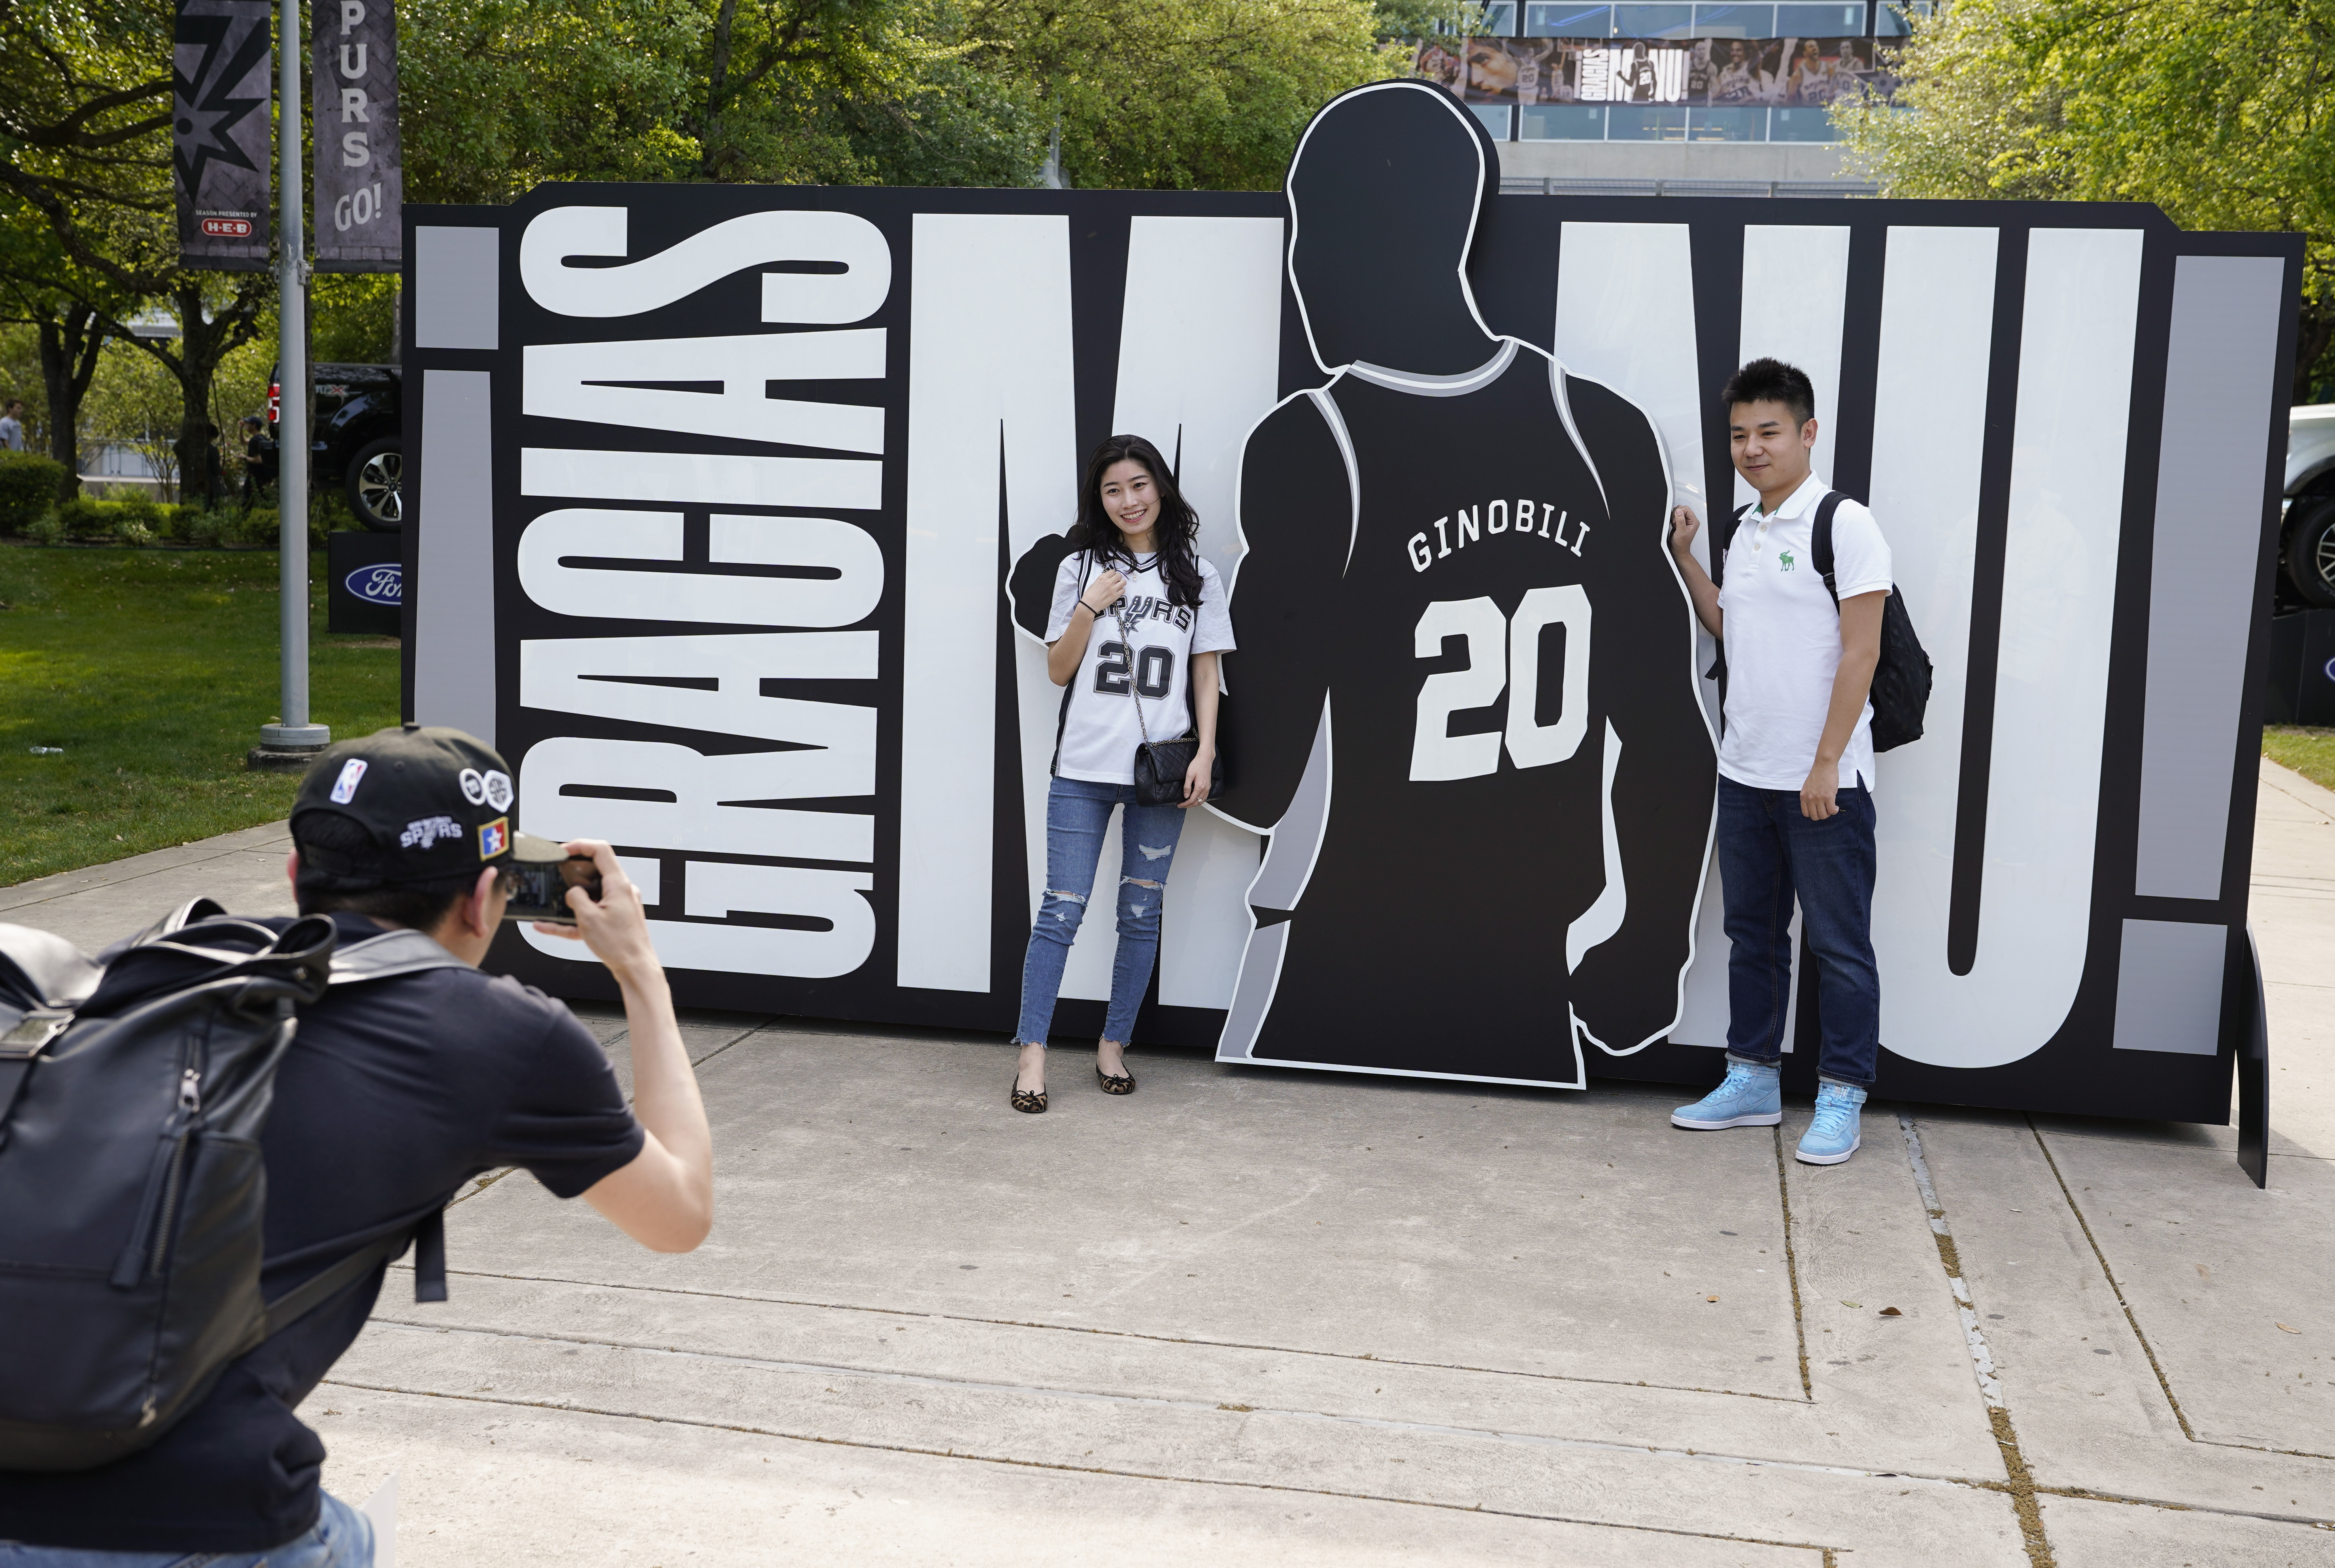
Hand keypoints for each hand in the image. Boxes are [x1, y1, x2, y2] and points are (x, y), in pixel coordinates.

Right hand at [532, 839, 662, 987]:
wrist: (636, 968)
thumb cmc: (620, 946)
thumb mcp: (588, 918)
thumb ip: (576, 898)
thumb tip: (572, 892)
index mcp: (618, 885)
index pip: (601, 851)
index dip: (580, 845)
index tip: (564, 851)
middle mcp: (622, 891)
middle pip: (595, 870)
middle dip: (573, 872)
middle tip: (557, 874)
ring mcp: (620, 905)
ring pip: (591, 894)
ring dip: (571, 898)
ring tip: (552, 903)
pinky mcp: (616, 918)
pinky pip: (591, 912)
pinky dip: (573, 918)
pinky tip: (549, 925)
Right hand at [1081, 569, 1127, 615]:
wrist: (1090, 605)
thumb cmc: (1090, 596)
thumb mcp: (1094, 583)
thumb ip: (1102, 580)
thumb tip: (1107, 579)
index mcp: (1102, 578)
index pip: (1112, 571)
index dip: (1113, 574)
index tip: (1113, 576)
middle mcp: (1108, 582)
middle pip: (1119, 575)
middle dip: (1118, 578)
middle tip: (1116, 580)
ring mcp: (1113, 589)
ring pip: (1123, 582)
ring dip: (1121, 583)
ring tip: (1118, 586)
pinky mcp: (1115, 596)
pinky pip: (1123, 590)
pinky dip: (1121, 590)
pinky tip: (1118, 591)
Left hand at [1180, 747, 1213, 808]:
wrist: (1205, 759)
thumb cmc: (1197, 764)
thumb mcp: (1189, 775)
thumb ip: (1187, 786)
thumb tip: (1185, 795)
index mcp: (1200, 786)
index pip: (1192, 800)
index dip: (1185, 804)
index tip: (1180, 804)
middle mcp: (1205, 788)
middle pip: (1197, 802)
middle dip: (1189, 805)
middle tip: (1182, 805)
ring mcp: (1208, 787)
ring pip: (1202, 801)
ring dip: (1194, 804)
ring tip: (1187, 803)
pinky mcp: (1208, 786)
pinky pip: (1205, 797)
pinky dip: (1199, 800)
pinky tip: (1195, 799)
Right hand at [1669, 504, 1701, 556]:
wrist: (1678, 550)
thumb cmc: (1681, 544)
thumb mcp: (1681, 532)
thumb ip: (1680, 520)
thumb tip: (1678, 511)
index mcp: (1694, 521)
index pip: (1686, 509)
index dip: (1679, 513)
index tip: (1677, 521)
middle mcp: (1690, 520)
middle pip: (1682, 509)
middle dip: (1676, 515)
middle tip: (1676, 524)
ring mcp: (1685, 521)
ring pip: (1677, 512)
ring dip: (1674, 518)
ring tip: (1675, 526)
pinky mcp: (1679, 522)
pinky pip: (1674, 516)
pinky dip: (1672, 520)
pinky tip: (1674, 526)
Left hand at [1800, 764, 1838, 820]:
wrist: (1824, 765)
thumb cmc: (1818, 774)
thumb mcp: (1808, 787)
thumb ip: (1809, 797)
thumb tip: (1815, 807)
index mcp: (1803, 796)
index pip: (1806, 814)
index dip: (1813, 814)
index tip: (1819, 810)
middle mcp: (1810, 798)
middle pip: (1815, 817)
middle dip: (1822, 815)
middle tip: (1826, 809)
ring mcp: (1818, 798)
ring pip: (1823, 815)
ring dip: (1829, 813)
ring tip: (1831, 807)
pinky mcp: (1828, 796)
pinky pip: (1831, 810)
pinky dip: (1834, 811)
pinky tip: (1836, 806)